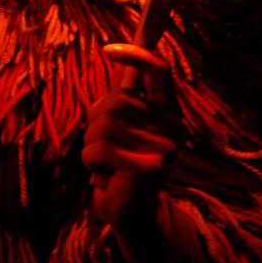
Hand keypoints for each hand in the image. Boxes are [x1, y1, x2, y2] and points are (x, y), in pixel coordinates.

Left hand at [82, 44, 181, 262]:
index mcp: (168, 113)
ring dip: (91, 145)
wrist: (132, 213)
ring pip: (102, 126)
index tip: (108, 49)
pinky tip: (104, 175)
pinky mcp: (146, 168)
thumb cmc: (121, 165)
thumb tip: (115, 58)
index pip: (160, 73)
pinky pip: (97, 149)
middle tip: (102, 145)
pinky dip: (90, 162)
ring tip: (106, 162)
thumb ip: (122, 104)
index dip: (136, 55)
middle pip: (116, 100)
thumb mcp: (125, 130)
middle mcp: (171, 127)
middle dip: (96, 121)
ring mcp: (161, 148)